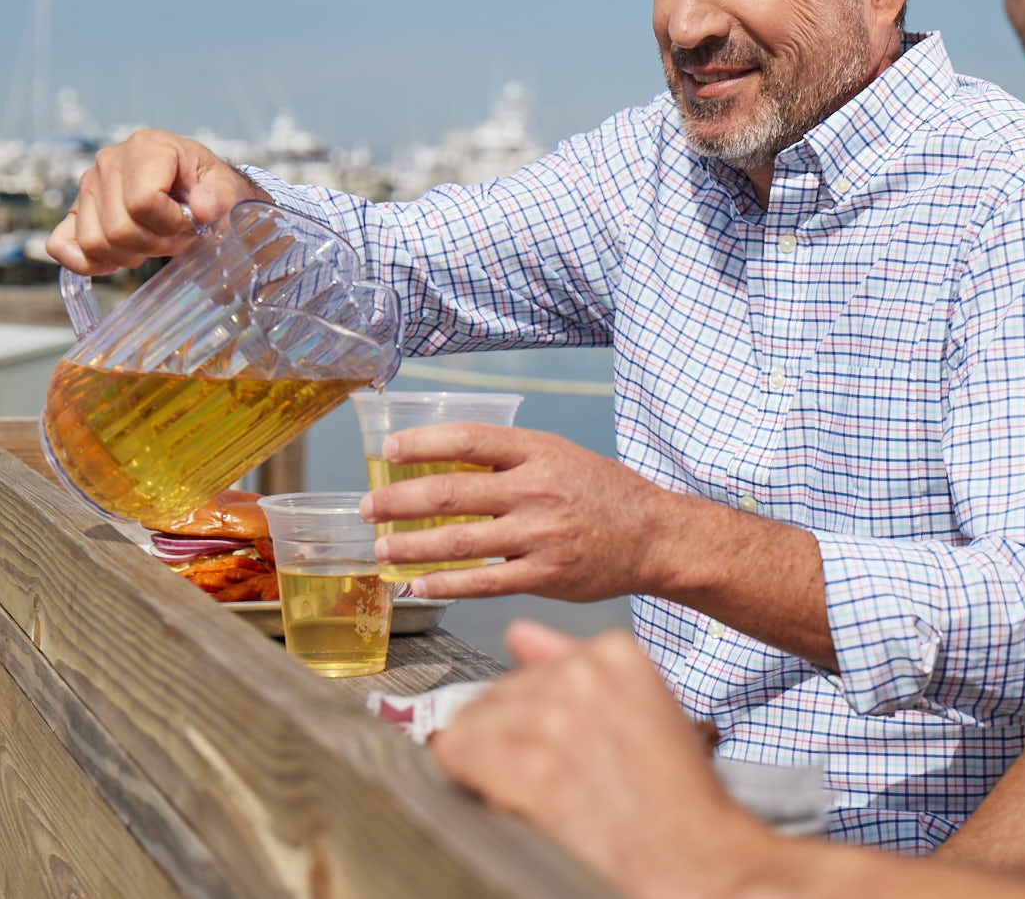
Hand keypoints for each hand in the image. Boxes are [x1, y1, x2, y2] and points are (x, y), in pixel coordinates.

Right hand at [47, 128, 264, 274]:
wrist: (194, 188)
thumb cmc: (206, 186)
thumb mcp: (225, 185)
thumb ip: (220, 195)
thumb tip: (202, 208)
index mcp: (146, 146)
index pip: (142, 202)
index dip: (170, 225)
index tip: (189, 222)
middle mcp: (109, 161)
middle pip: (119, 228)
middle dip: (155, 244)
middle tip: (176, 237)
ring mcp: (88, 186)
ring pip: (95, 242)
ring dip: (130, 255)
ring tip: (154, 241)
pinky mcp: (77, 211)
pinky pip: (61, 245)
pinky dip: (87, 262)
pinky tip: (117, 259)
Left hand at [359, 423, 678, 601]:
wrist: (654, 535)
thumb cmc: (602, 493)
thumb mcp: (560, 457)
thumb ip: (510, 460)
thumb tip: (446, 465)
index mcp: (539, 452)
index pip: (469, 440)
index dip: (424, 443)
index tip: (389, 450)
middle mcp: (537, 490)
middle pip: (452, 492)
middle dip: (400, 501)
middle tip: (370, 508)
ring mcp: (541, 534)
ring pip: (460, 541)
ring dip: (412, 546)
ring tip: (382, 549)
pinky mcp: (546, 574)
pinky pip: (485, 582)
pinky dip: (446, 584)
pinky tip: (419, 584)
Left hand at [432, 621, 768, 898]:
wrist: (693, 853)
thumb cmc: (675, 793)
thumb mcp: (641, 705)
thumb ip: (574, 663)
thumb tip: (519, 634)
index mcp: (612, 652)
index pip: (528, 667)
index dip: (532, 716)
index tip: (556, 746)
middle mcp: (580, 673)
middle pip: (495, 694)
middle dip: (506, 737)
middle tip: (545, 776)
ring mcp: (554, 715)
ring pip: (469, 722)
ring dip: (486, 761)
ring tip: (528, 790)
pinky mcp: (530, 764)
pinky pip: (456, 753)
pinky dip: (467, 777)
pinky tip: (504, 796)